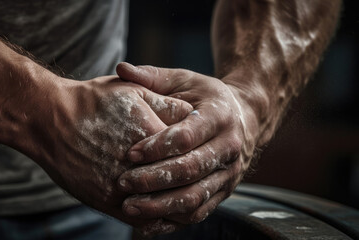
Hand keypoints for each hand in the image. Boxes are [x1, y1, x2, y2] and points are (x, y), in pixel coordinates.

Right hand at [20, 75, 192, 229]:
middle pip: (180, 183)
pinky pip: (141, 219)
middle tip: (200, 175)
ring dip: (178, 204)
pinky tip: (160, 209)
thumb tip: (192, 113)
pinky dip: (155, 217)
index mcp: (152, 137)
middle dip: (192, 179)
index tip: (199, 148)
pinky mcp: (106, 203)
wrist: (49, 119)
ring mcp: (122, 189)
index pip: (190, 150)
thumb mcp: (133, 91)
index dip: (197, 149)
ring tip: (185, 196)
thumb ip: (167, 104)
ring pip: (164, 208)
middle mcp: (140, 168)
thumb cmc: (91, 101)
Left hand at [115, 63, 257, 234]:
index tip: (129, 153)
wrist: (244, 118)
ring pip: (194, 197)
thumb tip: (120, 68)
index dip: (157, 146)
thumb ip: (153, 76)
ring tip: (130, 207)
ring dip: (161, 205)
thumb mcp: (184, 80)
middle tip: (123, 183)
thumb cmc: (205, 98)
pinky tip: (146, 224)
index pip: (187, 136)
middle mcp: (229, 148)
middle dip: (154, 179)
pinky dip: (173, 220)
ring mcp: (229, 174)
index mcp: (220, 116)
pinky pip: (198, 212)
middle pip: (190, 170)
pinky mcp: (223, 192)